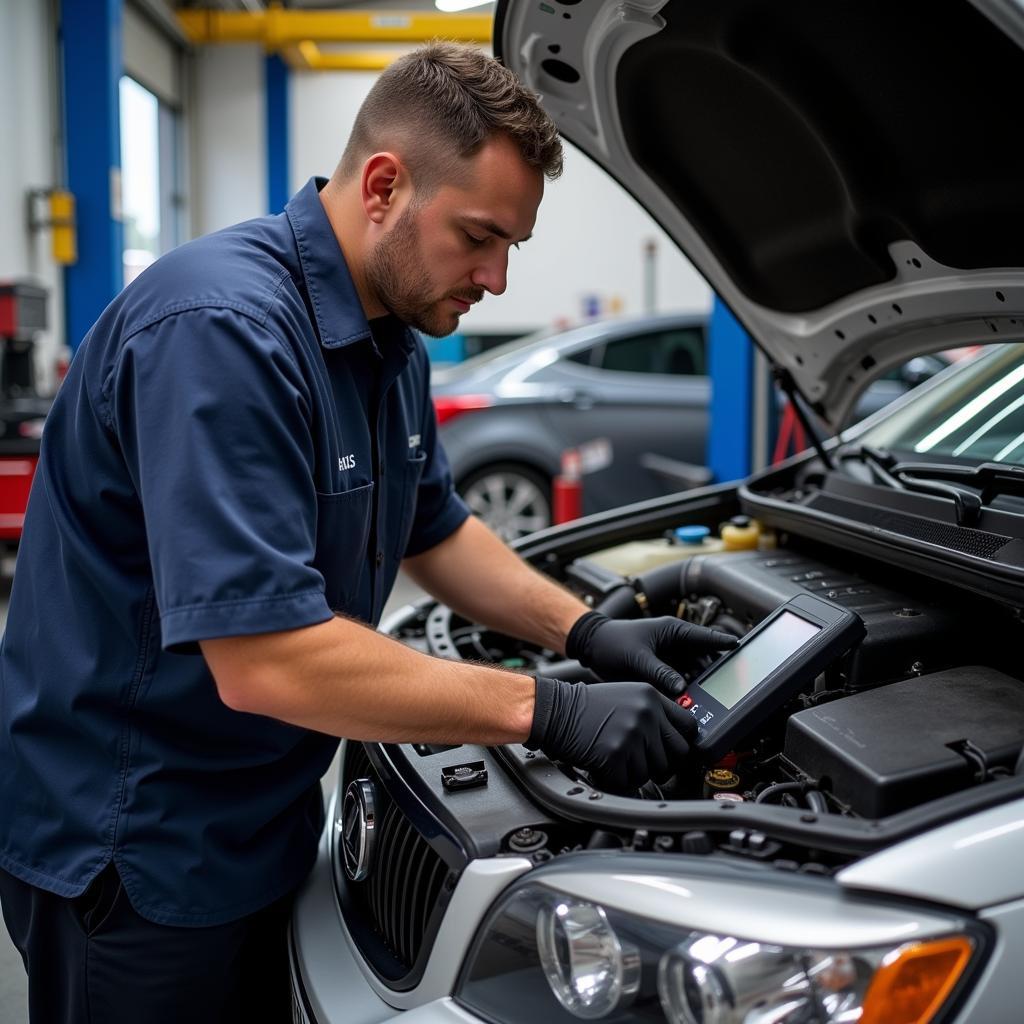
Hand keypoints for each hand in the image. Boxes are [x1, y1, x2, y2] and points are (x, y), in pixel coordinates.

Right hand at [526, 676, 697, 793]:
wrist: (555, 710)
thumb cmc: (586, 707)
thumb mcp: (627, 695)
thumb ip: (653, 712)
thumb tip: (677, 739)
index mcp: (651, 697)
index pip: (689, 727)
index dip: (682, 743)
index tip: (673, 751)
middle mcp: (646, 714)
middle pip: (677, 754)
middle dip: (663, 765)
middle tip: (643, 763)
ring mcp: (631, 734)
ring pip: (652, 772)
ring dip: (635, 773)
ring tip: (616, 758)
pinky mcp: (615, 754)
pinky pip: (628, 782)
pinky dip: (616, 780)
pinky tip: (604, 765)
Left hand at [566, 612, 736, 696]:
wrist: (593, 646)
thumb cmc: (612, 642)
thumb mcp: (637, 658)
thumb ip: (660, 673)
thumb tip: (681, 688)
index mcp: (673, 630)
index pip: (705, 636)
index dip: (723, 643)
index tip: (740, 647)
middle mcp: (675, 642)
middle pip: (703, 658)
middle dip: (713, 672)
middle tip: (725, 687)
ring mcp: (670, 657)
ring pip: (693, 672)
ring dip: (698, 685)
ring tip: (706, 699)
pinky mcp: (662, 669)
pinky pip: (680, 680)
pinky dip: (685, 690)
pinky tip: (688, 701)